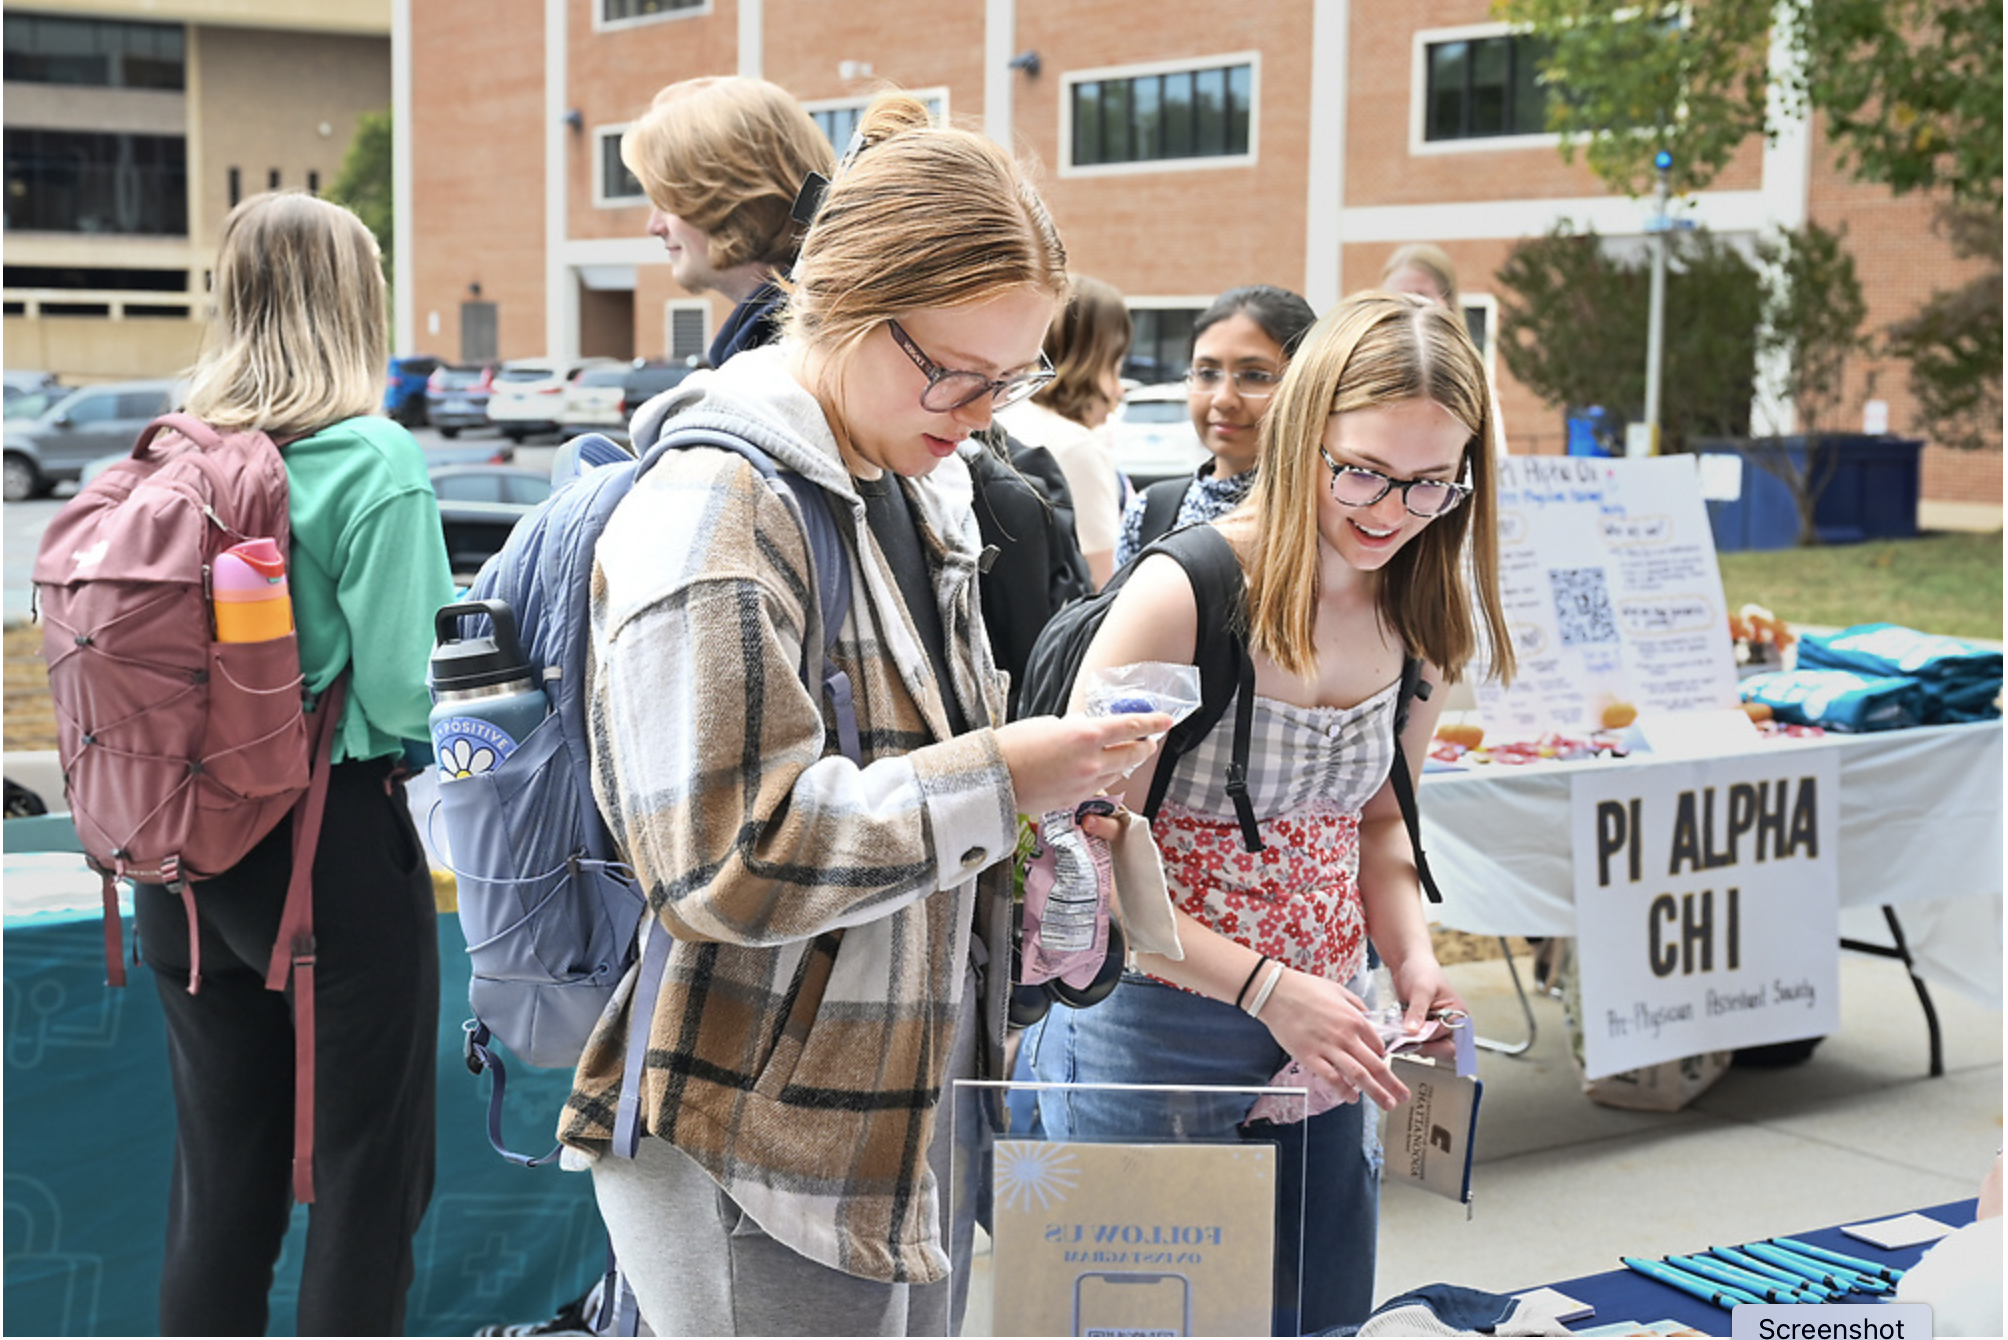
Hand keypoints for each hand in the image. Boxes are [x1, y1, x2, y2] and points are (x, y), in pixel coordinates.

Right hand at [994, 712, 1170, 818]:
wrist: (993, 778)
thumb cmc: (1014, 744)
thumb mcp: (1048, 724)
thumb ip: (1075, 728)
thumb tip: (1087, 730)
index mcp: (1086, 735)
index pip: (1131, 726)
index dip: (1152, 722)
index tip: (1167, 719)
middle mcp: (1092, 761)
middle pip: (1133, 754)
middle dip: (1145, 746)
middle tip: (1149, 740)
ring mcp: (1086, 784)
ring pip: (1119, 774)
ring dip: (1126, 764)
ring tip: (1127, 756)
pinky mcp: (1075, 800)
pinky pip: (1100, 788)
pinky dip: (1105, 778)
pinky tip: (1102, 774)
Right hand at [1259, 969, 1409, 1110]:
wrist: (1277, 992)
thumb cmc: (1305, 988)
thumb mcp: (1339, 990)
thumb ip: (1357, 1006)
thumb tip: (1368, 1018)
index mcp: (1355, 1019)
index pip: (1379, 1045)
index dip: (1384, 1057)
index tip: (1384, 1065)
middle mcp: (1346, 1036)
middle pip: (1375, 1065)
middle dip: (1392, 1084)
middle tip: (1402, 1096)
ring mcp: (1328, 1048)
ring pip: (1359, 1076)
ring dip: (1376, 1092)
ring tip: (1387, 1104)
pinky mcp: (1310, 1057)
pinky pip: (1332, 1078)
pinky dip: (1344, 1091)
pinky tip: (1352, 1099)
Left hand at [1388, 956, 1465, 1063]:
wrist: (1408, 962)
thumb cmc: (1421, 970)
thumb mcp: (1420, 989)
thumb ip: (1417, 1011)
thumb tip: (1413, 1031)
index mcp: (1459, 1016)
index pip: (1448, 1041)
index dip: (1429, 1043)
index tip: (1411, 1039)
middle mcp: (1451, 1025)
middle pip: (1442, 1051)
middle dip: (1423, 1047)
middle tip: (1404, 1041)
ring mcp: (1437, 1028)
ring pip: (1429, 1048)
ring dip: (1413, 1044)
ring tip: (1400, 1033)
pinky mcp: (1424, 1028)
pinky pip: (1418, 1042)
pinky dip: (1407, 1040)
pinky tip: (1398, 1032)